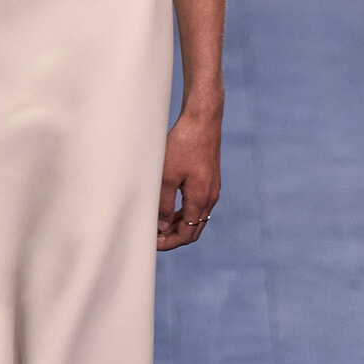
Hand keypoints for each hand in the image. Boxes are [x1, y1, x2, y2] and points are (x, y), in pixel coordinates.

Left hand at [157, 101, 222, 251]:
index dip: (168, 243)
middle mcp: (210, 197)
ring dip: (178, 224)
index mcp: (200, 200)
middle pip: (192, 230)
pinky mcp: (210, 179)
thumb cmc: (183, 144)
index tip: (151, 243)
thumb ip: (162, 204)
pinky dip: (183, 212)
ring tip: (157, 224)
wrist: (202, 120)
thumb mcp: (166, 175)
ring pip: (195, 218)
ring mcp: (212, 188)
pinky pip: (197, 205)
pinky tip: (168, 207)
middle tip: (153, 237)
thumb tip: (161, 227)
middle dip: (173, 237)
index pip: (186, 234)